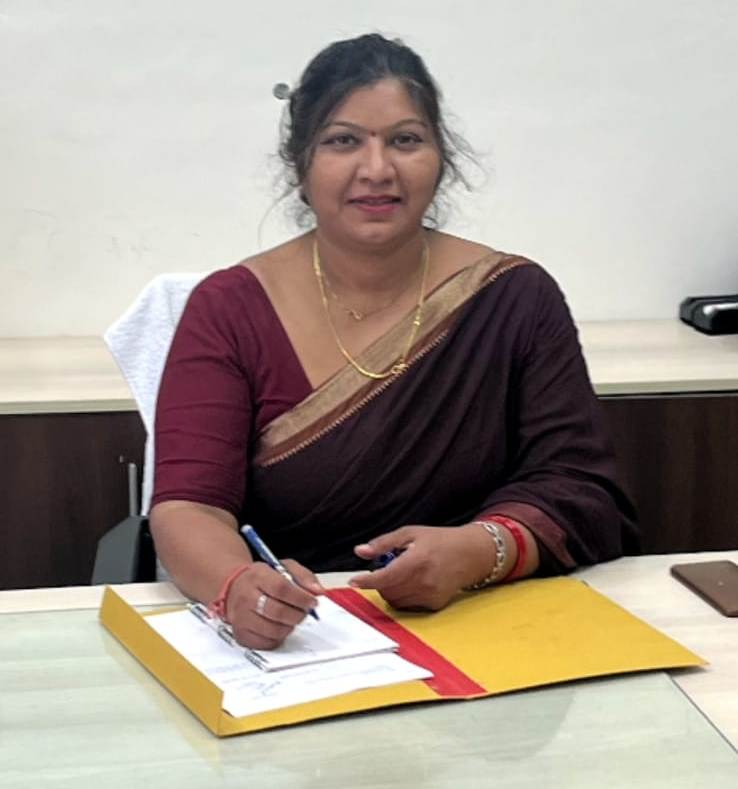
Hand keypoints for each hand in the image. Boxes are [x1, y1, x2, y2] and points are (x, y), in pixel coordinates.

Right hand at [225, 560, 323, 649]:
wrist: (233, 588)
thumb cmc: (262, 579)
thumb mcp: (283, 568)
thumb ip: (303, 576)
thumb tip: (318, 592)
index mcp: (257, 576)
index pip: (282, 589)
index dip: (301, 598)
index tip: (312, 601)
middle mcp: (246, 598)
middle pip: (278, 612)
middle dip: (298, 614)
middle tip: (304, 611)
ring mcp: (241, 618)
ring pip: (274, 630)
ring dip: (290, 626)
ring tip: (291, 618)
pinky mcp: (241, 635)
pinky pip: (267, 643)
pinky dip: (279, 637)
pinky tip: (279, 626)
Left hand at [349, 525, 492, 610]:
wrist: (470, 554)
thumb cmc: (440, 540)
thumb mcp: (411, 533)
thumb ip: (384, 543)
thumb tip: (360, 551)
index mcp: (417, 560)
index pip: (386, 576)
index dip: (367, 581)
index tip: (354, 581)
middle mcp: (424, 581)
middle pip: (387, 591)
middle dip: (379, 582)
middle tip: (386, 568)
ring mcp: (430, 595)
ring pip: (396, 601)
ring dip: (390, 590)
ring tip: (401, 574)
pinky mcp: (434, 605)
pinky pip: (408, 605)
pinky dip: (403, 596)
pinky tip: (413, 582)